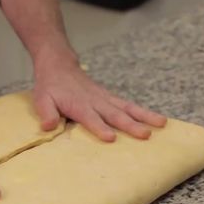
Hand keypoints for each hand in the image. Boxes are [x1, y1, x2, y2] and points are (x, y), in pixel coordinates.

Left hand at [33, 49, 166, 141]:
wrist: (59, 66)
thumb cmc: (50, 86)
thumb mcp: (42, 99)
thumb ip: (46, 113)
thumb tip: (48, 127)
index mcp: (78, 105)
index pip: (90, 118)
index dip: (99, 127)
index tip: (111, 138)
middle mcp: (95, 102)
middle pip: (114, 114)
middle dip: (130, 125)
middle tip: (145, 135)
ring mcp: (104, 98)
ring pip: (127, 108)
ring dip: (144, 116)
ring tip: (162, 124)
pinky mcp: (109, 97)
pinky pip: (128, 104)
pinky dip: (142, 111)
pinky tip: (156, 119)